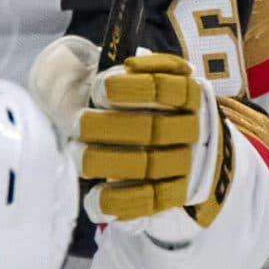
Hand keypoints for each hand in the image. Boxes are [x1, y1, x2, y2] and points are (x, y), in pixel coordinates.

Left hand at [78, 51, 228, 224]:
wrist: (153, 139)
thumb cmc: (125, 102)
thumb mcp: (119, 78)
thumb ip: (110, 71)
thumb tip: (101, 67)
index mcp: (184, 93)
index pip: (167, 88)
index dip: (135, 88)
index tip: (101, 88)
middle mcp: (189, 128)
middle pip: (154, 129)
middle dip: (109, 127)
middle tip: (78, 124)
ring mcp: (183, 163)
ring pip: (151, 166)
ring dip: (109, 162)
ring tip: (79, 156)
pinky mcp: (171, 193)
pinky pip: (151, 201)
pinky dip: (121, 201)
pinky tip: (94, 199)